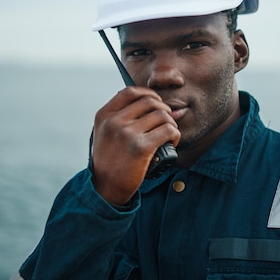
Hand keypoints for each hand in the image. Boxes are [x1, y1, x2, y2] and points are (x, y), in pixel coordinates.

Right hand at [91, 86, 179, 205]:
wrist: (105, 188)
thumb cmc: (109, 161)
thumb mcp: (104, 133)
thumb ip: (120, 116)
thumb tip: (154, 102)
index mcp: (104, 115)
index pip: (130, 92)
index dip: (148, 93)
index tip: (156, 102)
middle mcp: (114, 121)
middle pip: (150, 101)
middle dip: (164, 109)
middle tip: (166, 121)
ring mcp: (127, 133)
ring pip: (162, 115)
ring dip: (171, 123)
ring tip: (169, 134)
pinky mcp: (141, 147)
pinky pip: (168, 130)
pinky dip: (175, 135)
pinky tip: (172, 142)